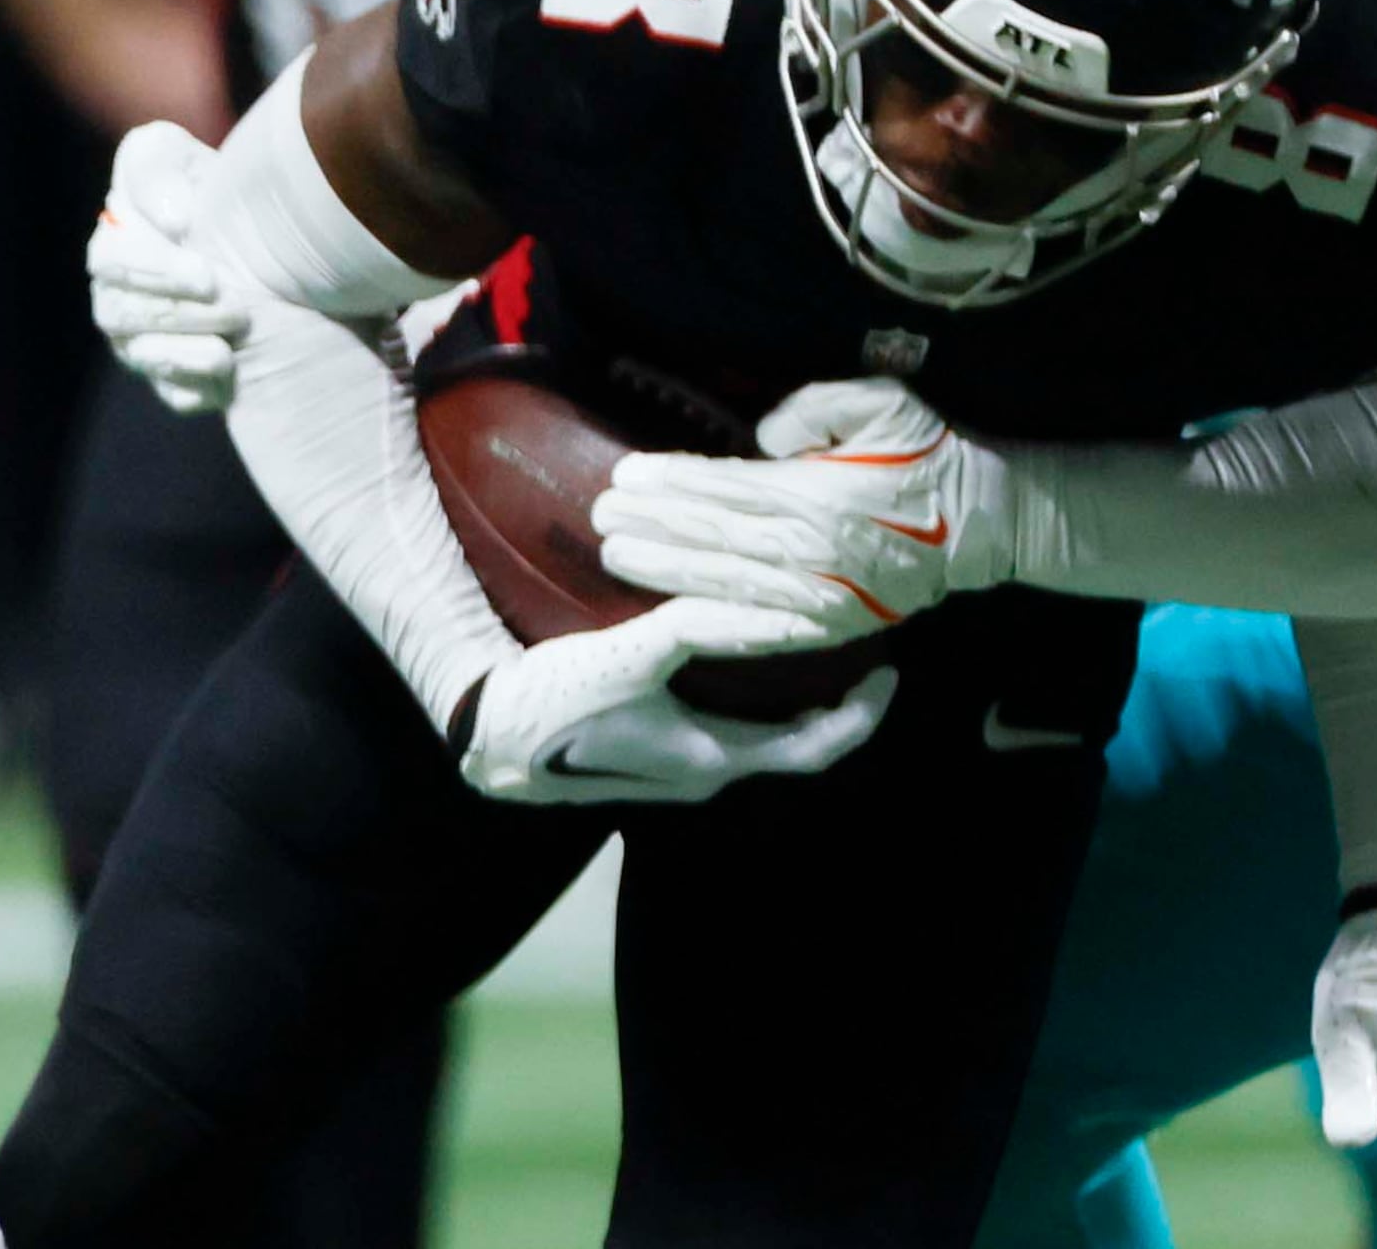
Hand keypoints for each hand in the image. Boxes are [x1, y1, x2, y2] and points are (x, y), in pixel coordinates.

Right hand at [87, 123, 244, 413]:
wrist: (273, 248)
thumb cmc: (217, 191)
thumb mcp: (183, 158)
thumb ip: (160, 169)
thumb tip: (173, 220)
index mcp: (116, 242)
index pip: (113, 261)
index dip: (157, 272)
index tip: (210, 274)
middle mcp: (118, 296)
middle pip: (125, 315)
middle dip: (181, 313)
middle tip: (237, 307)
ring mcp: (140, 341)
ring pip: (144, 357)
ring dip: (188, 352)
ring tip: (233, 342)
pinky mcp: (173, 380)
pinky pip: (174, 395)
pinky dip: (197, 389)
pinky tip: (225, 377)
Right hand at [458, 594, 898, 802]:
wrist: (489, 740)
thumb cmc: (555, 702)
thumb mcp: (630, 654)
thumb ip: (695, 626)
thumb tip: (763, 603)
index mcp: (713, 760)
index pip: (816, 748)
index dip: (862, 713)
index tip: (887, 669)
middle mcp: (707, 773)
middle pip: (799, 745)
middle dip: (838, 703)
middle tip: (862, 653)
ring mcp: (681, 769)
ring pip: (766, 739)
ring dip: (799, 701)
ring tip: (818, 649)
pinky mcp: (657, 755)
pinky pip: (734, 731)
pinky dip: (760, 701)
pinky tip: (751, 662)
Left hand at [594, 379, 1007, 645]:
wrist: (985, 524)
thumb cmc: (929, 457)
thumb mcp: (885, 405)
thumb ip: (820, 408)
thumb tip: (766, 438)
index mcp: (819, 494)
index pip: (729, 488)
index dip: (674, 484)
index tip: (626, 474)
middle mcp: (811, 550)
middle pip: (715, 538)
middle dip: (653, 527)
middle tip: (599, 516)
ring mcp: (817, 595)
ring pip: (725, 583)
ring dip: (666, 570)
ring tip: (616, 556)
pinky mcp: (827, 626)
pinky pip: (759, 628)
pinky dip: (715, 623)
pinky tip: (675, 615)